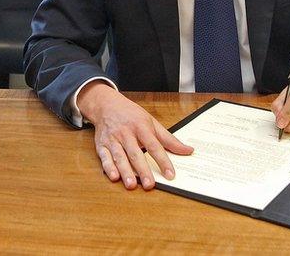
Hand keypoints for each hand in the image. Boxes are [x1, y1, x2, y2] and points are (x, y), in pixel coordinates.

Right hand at [77, 81, 192, 190]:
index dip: (163, 161)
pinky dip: (108, 167)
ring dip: (125, 171)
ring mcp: (113, 139)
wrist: (106, 105)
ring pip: (120, 157)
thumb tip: (188, 150)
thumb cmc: (131, 115)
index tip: (170, 174)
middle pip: (136, 153)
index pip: (154, 146)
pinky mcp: (101, 145)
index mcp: (141, 127)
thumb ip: (169, 139)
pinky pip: (104, 157)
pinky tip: (114, 177)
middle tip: (150, 185)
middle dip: (143, 170)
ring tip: (132, 185)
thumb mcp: (152, 122)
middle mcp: (126, 133)